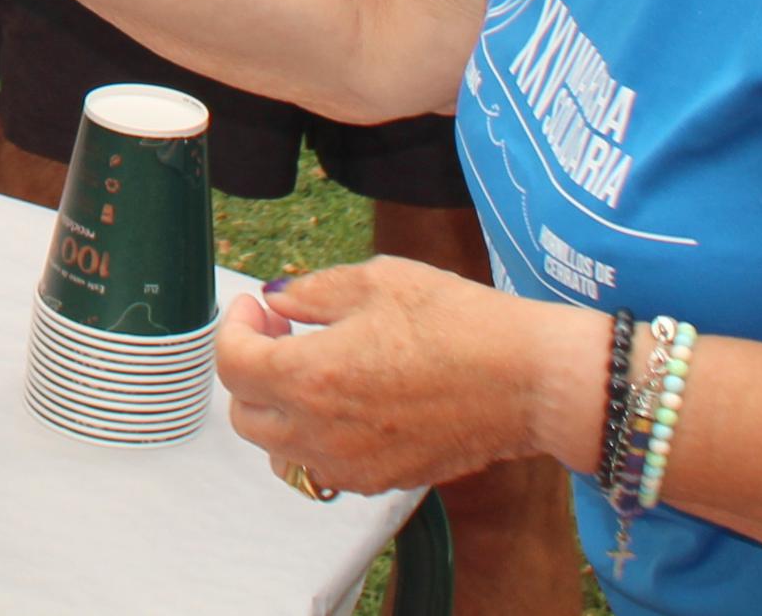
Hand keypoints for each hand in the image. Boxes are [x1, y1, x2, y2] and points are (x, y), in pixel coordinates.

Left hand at [214, 258, 594, 500]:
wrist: (528, 381)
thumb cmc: (463, 325)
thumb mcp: (378, 281)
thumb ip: (312, 291)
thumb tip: (278, 297)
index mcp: (313, 375)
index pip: (233, 365)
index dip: (235, 327)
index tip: (256, 307)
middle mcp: (324, 432)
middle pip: (246, 415)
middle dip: (251, 369)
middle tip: (281, 332)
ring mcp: (352, 464)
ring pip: (279, 451)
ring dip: (278, 409)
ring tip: (312, 368)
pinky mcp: (382, 481)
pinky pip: (323, 468)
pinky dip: (315, 439)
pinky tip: (347, 401)